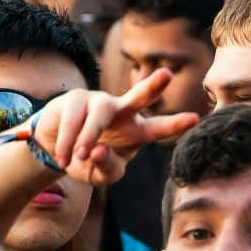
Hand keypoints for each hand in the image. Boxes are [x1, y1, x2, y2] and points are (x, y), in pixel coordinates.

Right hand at [27, 69, 200, 186]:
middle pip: (139, 96)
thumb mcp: (99, 175)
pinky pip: (74, 119)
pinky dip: (68, 142)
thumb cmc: (87, 161)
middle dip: (152, 86)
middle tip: (166, 75)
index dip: (175, 124)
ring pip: (101, 113)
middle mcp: (122, 112)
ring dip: (90, 136)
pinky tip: (63, 157)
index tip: (195, 118)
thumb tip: (98, 151)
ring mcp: (98, 102)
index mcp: (136, 132)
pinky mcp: (75, 99)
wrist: (55, 151)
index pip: (158, 128)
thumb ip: (105, 168)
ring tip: (79, 157)